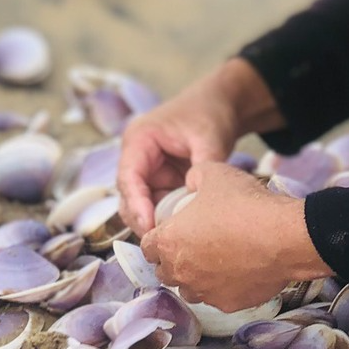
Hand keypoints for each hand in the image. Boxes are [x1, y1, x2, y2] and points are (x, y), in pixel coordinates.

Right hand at [117, 58, 278, 232]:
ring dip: (153, 222)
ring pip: (140, 206)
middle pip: (128, 197)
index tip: (150, 227)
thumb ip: (202, 166)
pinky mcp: (159, 182)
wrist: (221, 104)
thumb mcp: (208, 138)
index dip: (137, 205)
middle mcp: (136, 157)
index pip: (128, 177)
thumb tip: (197, 200)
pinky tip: (180, 233)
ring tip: (172, 241)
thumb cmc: (209, 114)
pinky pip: (157, 206)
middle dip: (142, 220)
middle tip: (160, 243)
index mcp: (139, 140)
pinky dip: (166, 219)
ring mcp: (146, 172)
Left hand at [140, 162, 330, 310]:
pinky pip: (216, 298)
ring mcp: (204, 292)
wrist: (285, 237)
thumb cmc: (245, 204)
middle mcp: (180, 273)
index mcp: (168, 242)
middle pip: (164, 272)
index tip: (170, 232)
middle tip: (192, 245)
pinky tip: (237, 272)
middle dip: (173, 260)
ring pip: (188, 289)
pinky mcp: (227, 305)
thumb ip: (193, 177)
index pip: (147, 247)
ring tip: (213, 261)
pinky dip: (221, 288)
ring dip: (194, 277)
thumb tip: (190, 182)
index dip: (157, 238)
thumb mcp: (214, 173)